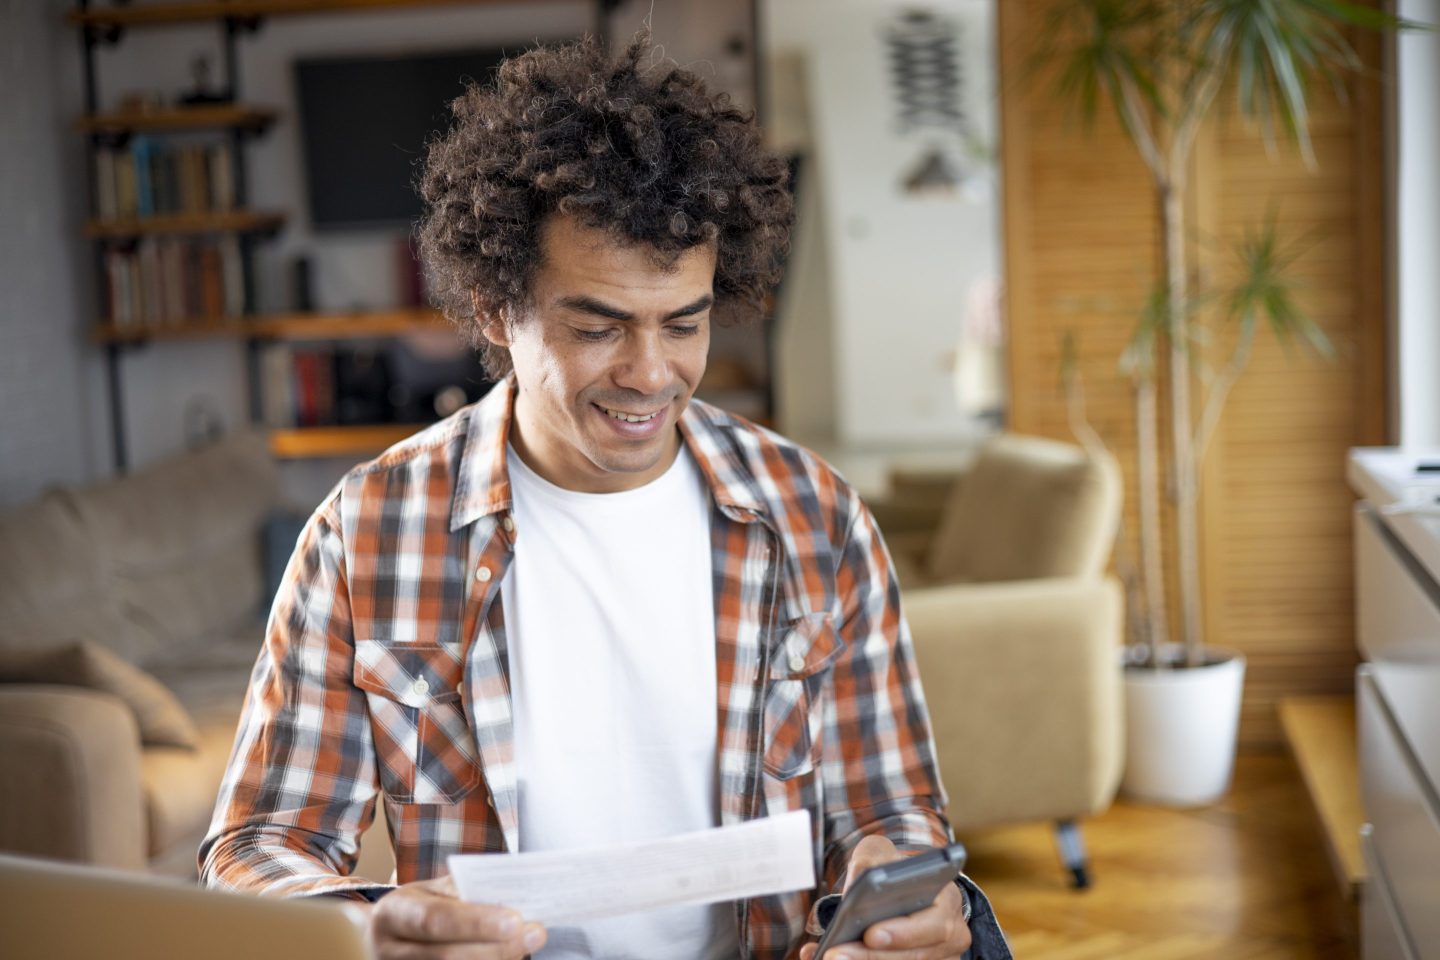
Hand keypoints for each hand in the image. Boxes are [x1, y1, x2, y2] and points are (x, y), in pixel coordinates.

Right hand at [354, 874, 546, 958]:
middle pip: (447, 956)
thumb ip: (462, 890)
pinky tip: (509, 959)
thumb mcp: (429, 891)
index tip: (515, 920)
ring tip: (526, 947)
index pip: (434, 919)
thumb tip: (509, 892)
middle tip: (535, 933)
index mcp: (393, 914)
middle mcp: (389, 951)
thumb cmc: (417, 909)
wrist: (382, 938)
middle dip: (497, 947)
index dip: (475, 922)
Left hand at [799, 836, 970, 959]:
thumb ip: (869, 860)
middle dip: (873, 956)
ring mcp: (940, 957)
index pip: (934, 921)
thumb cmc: (893, 869)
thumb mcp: (880, 853)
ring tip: (830, 957)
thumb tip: (856, 887)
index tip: (870, 933)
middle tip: (837, 954)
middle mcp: (952, 935)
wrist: (900, 888)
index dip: (904, 932)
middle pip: (916, 955)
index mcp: (948, 900)